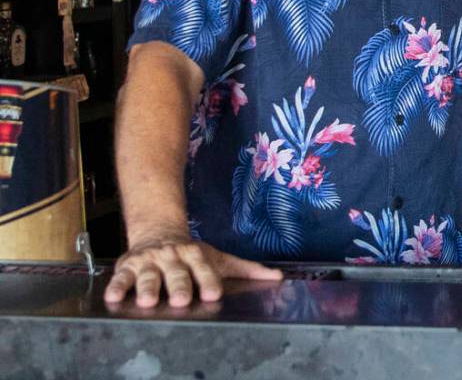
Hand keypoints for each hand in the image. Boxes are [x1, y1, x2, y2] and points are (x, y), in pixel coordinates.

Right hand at [104, 233, 282, 307]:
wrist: (159, 232)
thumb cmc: (193, 253)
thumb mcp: (220, 258)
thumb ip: (247, 269)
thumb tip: (278, 277)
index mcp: (197, 255)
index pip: (205, 269)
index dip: (208, 280)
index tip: (212, 293)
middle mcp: (174, 257)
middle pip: (177, 273)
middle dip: (178, 285)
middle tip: (179, 299)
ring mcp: (151, 261)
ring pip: (148, 275)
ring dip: (147, 286)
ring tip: (146, 299)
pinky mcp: (129, 266)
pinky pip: (121, 276)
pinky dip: (117, 286)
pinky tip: (113, 296)